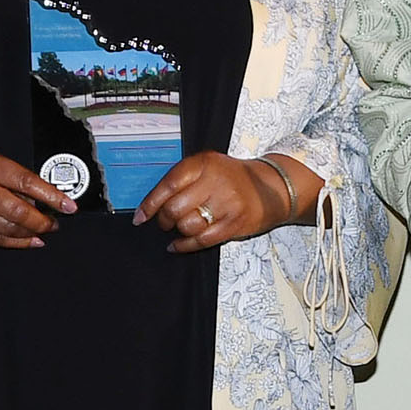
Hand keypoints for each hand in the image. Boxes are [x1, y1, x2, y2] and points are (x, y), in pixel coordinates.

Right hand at [0, 135, 72, 247]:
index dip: (52, 196)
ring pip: (8, 228)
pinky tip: (28, 241)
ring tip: (44, 231)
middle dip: (42, 221)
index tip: (69, 205)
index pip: (27, 182)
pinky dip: (15, 242)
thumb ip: (11, 178)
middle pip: (18, 211)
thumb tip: (41, 198)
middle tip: (55, 223)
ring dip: (31, 233)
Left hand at [141, 150, 315, 255]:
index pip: (168, 185)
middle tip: (164, 222)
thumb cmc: (232, 178)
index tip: (140, 216)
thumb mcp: (208, 165)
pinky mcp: (234, 224)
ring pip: (187, 226)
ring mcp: (227, 204)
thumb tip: (150, 204)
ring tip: (180, 228)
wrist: (271, 187)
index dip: (150, 204)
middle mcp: (215, 182)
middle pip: (175, 208)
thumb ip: (182, 178)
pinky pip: (202, 240)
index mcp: (204, 163)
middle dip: (163, 220)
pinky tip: (178, 245)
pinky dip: (185, 246)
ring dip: (178, 231)